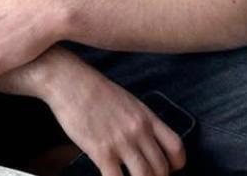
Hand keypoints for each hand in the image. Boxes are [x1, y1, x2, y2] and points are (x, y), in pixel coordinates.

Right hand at [44, 63, 185, 175]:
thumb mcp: (126, 101)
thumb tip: (143, 144)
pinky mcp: (102, 151)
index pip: (176, 148)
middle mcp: (138, 130)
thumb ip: (138, 121)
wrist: (69, 80)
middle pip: (162, 169)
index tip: (166, 170)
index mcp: (146, 116)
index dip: (175, 165)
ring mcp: (121, 141)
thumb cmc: (93, 89)